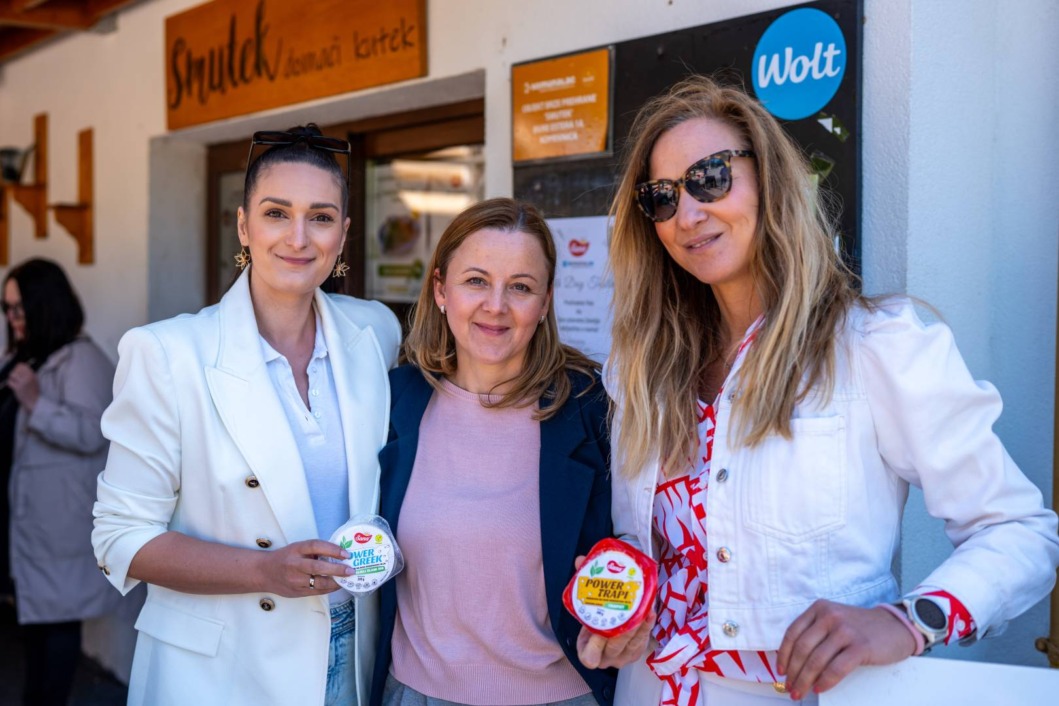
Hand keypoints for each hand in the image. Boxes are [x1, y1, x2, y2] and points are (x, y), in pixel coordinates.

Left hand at [6, 363, 39, 411]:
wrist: (35, 401)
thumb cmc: (34, 390)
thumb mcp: (35, 379)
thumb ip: (29, 373)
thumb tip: (21, 366)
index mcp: (32, 374)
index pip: (22, 365)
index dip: (18, 367)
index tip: (18, 371)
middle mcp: (27, 377)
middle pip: (16, 369)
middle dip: (14, 373)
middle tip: (16, 377)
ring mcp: (22, 383)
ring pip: (12, 375)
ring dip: (12, 378)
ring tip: (15, 382)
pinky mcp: (17, 388)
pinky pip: (9, 382)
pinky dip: (10, 384)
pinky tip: (14, 386)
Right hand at [257, 539, 352, 597]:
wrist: (264, 572)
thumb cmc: (285, 558)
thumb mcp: (297, 548)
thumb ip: (314, 550)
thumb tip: (338, 554)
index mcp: (296, 549)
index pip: (316, 546)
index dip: (332, 549)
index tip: (346, 554)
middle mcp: (294, 564)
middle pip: (318, 567)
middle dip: (337, 569)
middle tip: (351, 570)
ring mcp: (295, 580)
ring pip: (318, 583)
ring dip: (336, 582)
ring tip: (347, 579)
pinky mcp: (296, 592)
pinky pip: (316, 591)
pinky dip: (329, 588)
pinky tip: (337, 585)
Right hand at [573, 554, 655, 669]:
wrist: (606, 631)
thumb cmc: (593, 620)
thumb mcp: (585, 608)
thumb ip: (583, 584)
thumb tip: (580, 560)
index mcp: (587, 651)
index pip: (589, 657)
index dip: (594, 647)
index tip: (599, 631)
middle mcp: (606, 657)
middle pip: (614, 647)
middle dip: (621, 632)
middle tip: (626, 614)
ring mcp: (623, 656)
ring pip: (632, 644)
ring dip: (639, 626)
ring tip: (643, 609)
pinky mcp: (637, 651)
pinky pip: (644, 639)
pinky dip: (647, 624)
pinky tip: (650, 610)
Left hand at [777, 599, 916, 699]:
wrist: (895, 626)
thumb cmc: (860, 628)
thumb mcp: (834, 620)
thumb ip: (815, 633)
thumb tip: (792, 661)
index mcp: (819, 608)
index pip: (793, 633)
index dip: (784, 655)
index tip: (781, 671)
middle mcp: (829, 616)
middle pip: (802, 649)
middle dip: (793, 672)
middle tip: (790, 688)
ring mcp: (845, 631)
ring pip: (816, 660)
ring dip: (805, 680)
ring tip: (800, 692)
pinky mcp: (860, 646)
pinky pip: (836, 668)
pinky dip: (825, 681)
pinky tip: (820, 688)